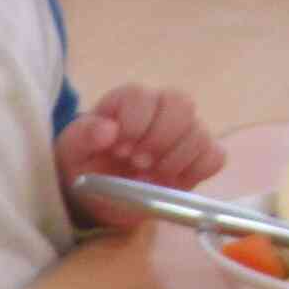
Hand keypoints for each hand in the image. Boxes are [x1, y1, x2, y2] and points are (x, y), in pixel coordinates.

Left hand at [58, 84, 225, 222]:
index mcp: (128, 100)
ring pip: (200, 133)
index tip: (119, 150)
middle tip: (139, 164)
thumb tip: (108, 129)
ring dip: (175, 160)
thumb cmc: (85, 164)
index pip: (143, 96)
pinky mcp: (198, 158)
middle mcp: (161, 109)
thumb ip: (84, 136)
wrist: (97, 193)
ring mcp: (184, 132)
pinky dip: (197, 172)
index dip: (135, 123)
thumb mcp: (72, 152)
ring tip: (149, 178)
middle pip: (181, 105)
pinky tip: (171, 183)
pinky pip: (215, 157)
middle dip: (160, 138)